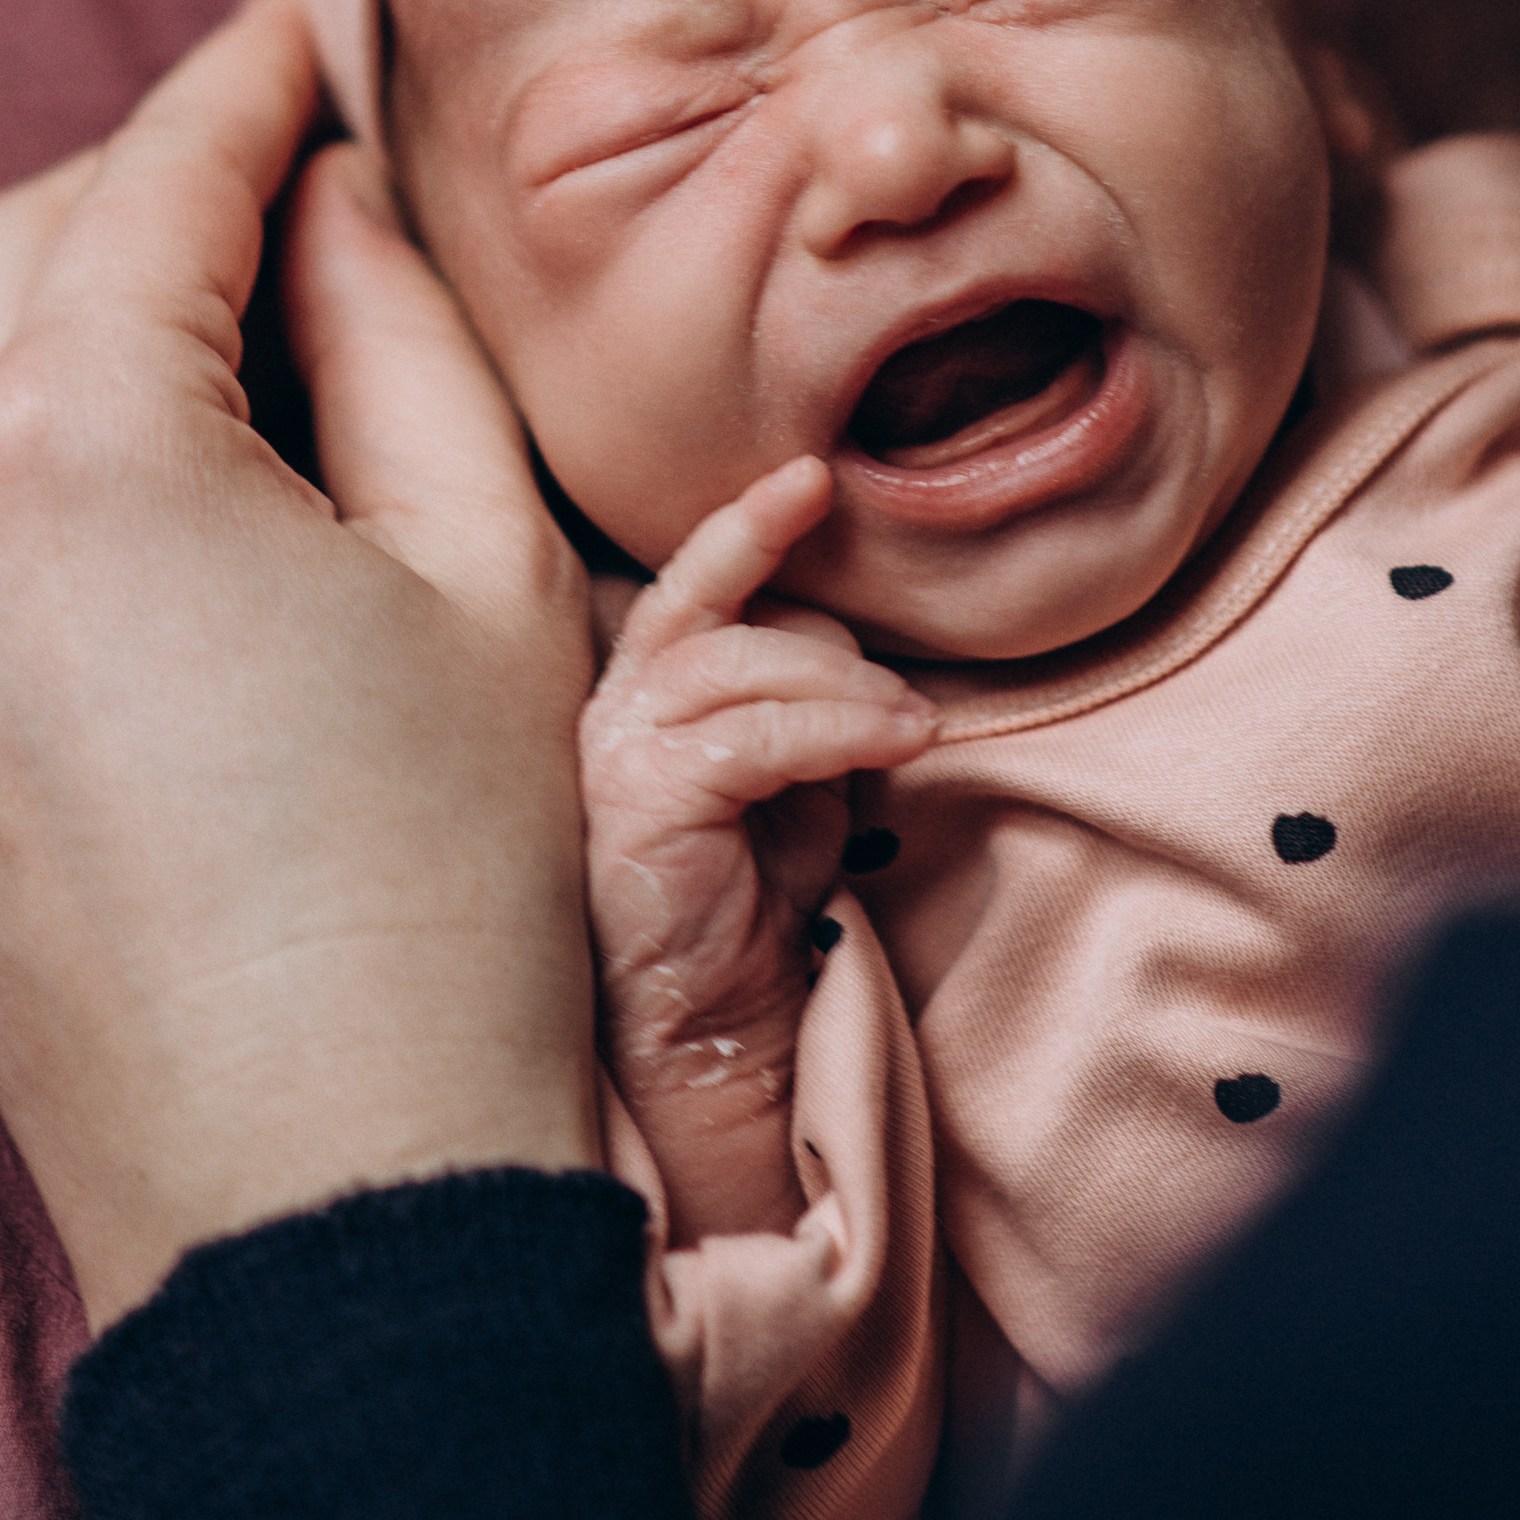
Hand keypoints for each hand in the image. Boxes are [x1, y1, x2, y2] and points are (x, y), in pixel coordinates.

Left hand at [0, 0, 600, 1332]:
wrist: (318, 1198)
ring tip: (262, 331)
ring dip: (92, 307)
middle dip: (160, 184)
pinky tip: (178, 478)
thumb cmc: (445, 880)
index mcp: (69, 438)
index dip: (251, 78)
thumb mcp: (477, 567)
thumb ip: (395, 335)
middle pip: (26, 243)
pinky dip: (40, 433)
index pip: (160, 176)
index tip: (309, 20)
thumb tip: (334, 204)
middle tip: (309, 178)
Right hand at [582, 457, 935, 1241]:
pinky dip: (839, 727)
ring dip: (843, 682)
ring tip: (912, 724)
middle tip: (868, 619)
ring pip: (736, 661)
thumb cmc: (744, 918)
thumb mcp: (788, 796)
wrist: (707, 1040)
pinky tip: (900, 743)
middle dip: (779, 572)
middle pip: (699, 604)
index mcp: (636, 706)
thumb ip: (805, 719)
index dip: (745, 530)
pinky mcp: (640, 806)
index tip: (812, 479)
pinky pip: (755, 734)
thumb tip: (860, 670)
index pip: (685, 592)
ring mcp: (613, 759)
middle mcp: (607, 718)